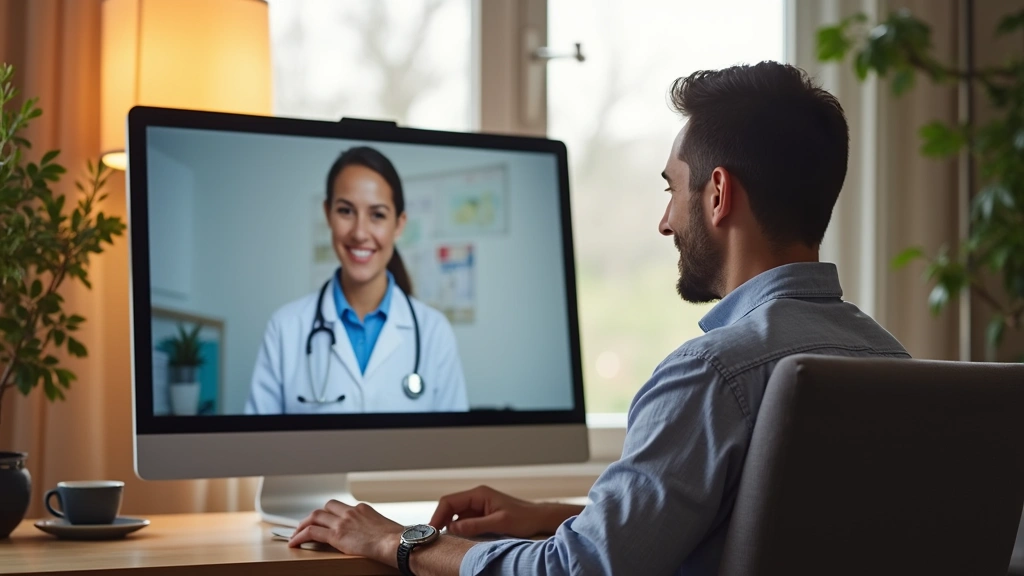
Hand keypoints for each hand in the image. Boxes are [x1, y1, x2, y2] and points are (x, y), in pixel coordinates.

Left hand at [289, 500, 403, 564]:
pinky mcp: (336, 535)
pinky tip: (295, 543)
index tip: (328, 520)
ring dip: (303, 524)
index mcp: (364, 509)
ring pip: (315, 516)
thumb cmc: (397, 539)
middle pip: (327, 507)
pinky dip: (300, 535)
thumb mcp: (386, 528)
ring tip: (297, 533)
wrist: (397, 543)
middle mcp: (351, 512)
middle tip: (309, 524)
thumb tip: (379, 538)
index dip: (332, 514)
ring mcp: (343, 522)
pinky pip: (311, 532)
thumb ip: (376, 529)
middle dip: (316, 515)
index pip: (343, 507)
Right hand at [429, 485, 580, 537]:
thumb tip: (453, 527)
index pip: (449, 501)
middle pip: (450, 507)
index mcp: (479, 494)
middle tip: (435, 537)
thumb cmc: (524, 518)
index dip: (438, 515)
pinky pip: (465, 521)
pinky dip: (459, 529)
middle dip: (441, 521)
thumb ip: (475, 525)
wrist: (539, 519)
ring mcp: (479, 507)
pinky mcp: (483, 516)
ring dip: (450, 526)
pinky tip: (458, 539)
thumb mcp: (499, 523)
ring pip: (456, 515)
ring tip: (446, 540)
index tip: (432, 530)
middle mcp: (477, 498)